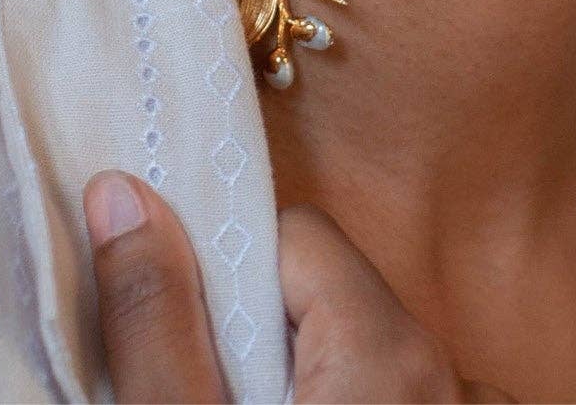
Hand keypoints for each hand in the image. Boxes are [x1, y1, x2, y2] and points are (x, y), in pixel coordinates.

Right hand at [82, 170, 514, 402]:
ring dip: (326, 384)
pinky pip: (419, 400)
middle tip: (225, 393)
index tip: (191, 343)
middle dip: (274, 337)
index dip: (231, 280)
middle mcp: (456, 372)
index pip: (298, 237)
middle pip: (340, 298)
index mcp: (390, 348)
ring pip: (375, 358)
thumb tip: (119, 192)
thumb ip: (158, 324)